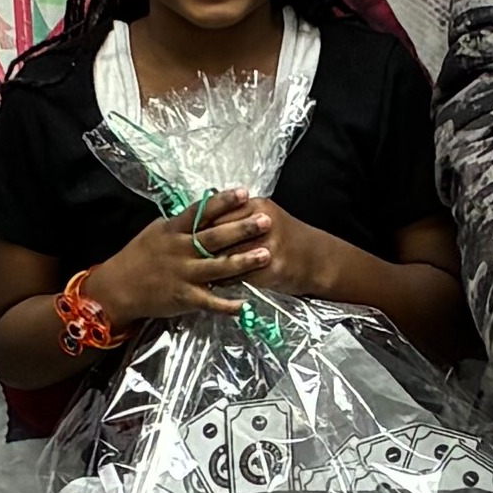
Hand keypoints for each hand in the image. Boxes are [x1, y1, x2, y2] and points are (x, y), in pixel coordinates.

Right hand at [85, 192, 265, 323]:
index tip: (243, 192)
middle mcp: (180, 250)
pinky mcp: (183, 297)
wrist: (118, 288)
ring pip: (217, 267)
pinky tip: (244, 304)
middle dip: (241, 228)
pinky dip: (226, 304)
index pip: (200, 211)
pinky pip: (209, 301)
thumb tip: (204, 208)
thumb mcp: (157, 232)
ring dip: (243, 261)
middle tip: (265, 220)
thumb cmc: (139, 257)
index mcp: (173, 230)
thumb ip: (181, 223)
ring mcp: (183, 274)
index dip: (222, 201)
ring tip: (266, 254)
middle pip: (214, 237)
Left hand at [191, 192, 355, 300]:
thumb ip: (237, 214)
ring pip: (229, 256)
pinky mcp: (273, 267)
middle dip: (198, 246)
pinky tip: (213, 286)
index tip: (176, 232)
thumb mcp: (263, 217)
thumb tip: (201, 213)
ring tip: (191, 272)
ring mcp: (269, 245)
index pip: (219, 211)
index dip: (197, 224)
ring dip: (209, 266)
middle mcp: (263, 222)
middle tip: (177, 255)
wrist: (316, 259)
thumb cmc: (284, 237)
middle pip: (221, 233)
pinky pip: (242, 276)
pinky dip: (225, 282)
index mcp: (257, 206)